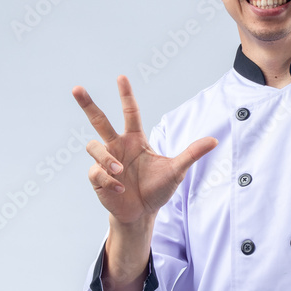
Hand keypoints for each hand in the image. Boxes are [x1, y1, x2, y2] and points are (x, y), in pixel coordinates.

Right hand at [72, 75, 217, 224]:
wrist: (142, 213)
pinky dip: (108, 179)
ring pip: (94, 146)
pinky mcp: (97, 177)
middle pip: (98, 120)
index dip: (126, 95)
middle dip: (87, 104)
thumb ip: (191, 154)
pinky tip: (120, 188)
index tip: (121, 77)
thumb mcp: (177, 170)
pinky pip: (95, 171)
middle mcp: (117, 146)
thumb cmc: (158, 189)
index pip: (130, 112)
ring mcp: (105, 161)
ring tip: (119, 171)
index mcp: (135, 139)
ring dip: (106, 159)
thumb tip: (215, 140)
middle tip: (76, 88)